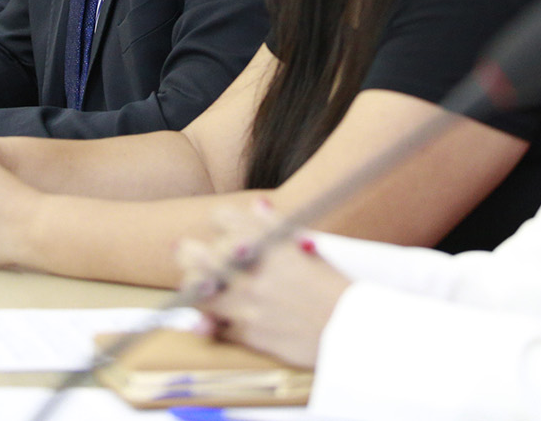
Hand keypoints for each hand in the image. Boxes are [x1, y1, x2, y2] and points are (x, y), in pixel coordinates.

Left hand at [176, 203, 350, 369]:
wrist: (355, 332)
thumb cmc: (339, 288)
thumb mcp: (314, 248)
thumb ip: (279, 227)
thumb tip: (258, 206)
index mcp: (273, 244)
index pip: (228, 220)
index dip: (222, 219)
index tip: (220, 222)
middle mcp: (256, 271)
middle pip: (204, 254)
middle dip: (189, 251)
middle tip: (184, 249)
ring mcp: (250, 303)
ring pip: (202, 291)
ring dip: (194, 285)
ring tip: (193, 284)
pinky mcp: (251, 333)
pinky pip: (216, 328)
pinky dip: (208, 325)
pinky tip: (203, 323)